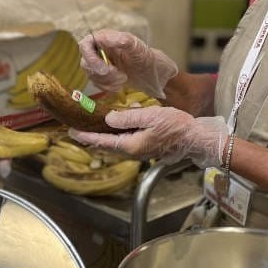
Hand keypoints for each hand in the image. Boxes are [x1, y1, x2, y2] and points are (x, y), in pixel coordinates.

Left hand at [69, 106, 226, 167]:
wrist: (196, 139)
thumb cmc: (176, 126)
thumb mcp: (150, 116)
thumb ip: (127, 117)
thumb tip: (109, 118)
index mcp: (131, 145)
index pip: (102, 141)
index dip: (85, 136)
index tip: (71, 132)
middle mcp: (133, 151)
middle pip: (106, 145)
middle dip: (91, 137)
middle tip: (77, 130)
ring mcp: (140, 151)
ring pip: (116, 143)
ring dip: (105, 135)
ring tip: (93, 126)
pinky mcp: (146, 147)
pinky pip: (126, 140)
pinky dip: (119, 133)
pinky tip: (120, 121)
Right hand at [78, 30, 177, 98]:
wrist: (156, 77)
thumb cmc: (149, 60)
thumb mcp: (139, 50)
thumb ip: (124, 41)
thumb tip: (106, 37)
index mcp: (107, 38)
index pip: (86, 45)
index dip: (91, 58)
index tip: (104, 70)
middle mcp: (101, 49)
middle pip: (86, 62)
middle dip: (102, 73)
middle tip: (120, 77)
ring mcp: (101, 62)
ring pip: (91, 75)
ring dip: (106, 81)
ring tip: (123, 80)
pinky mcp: (103, 75)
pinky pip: (96, 83)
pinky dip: (107, 87)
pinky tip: (120, 85)